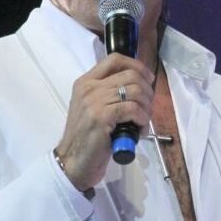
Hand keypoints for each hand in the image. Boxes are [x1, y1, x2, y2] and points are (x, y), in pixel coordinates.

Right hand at [55, 53, 155, 191]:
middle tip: (147, 108)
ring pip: (135, 92)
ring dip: (146, 108)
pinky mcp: (102, 116)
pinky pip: (133, 109)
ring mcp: (94, 101)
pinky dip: (142, 119)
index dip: (137, 66)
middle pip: (131, 75)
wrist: (72, 161)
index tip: (148, 80)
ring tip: (142, 122)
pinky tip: (139, 130)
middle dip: (147, 91)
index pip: (115, 59)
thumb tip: (139, 86)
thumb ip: (109, 94)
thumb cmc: (86, 138)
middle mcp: (88, 87)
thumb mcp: (93, 108)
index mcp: (85, 82)